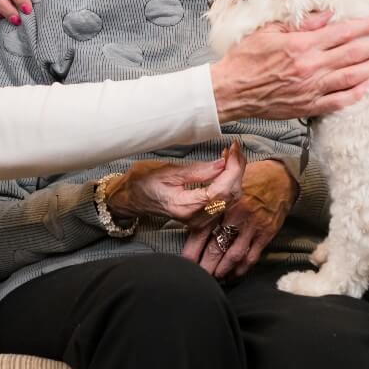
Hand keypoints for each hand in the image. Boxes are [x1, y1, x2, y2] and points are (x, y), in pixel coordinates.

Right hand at [107, 142, 246, 226]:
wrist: (132, 198)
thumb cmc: (144, 182)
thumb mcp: (169, 171)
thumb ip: (198, 171)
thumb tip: (222, 163)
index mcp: (185, 206)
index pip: (220, 189)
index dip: (232, 168)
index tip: (233, 149)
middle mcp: (195, 217)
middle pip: (229, 195)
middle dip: (237, 169)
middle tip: (234, 148)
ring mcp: (199, 220)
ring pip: (230, 199)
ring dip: (234, 176)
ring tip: (231, 155)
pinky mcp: (202, 217)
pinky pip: (223, 201)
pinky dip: (229, 183)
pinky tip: (226, 169)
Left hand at [182, 159, 297, 278]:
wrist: (280, 177)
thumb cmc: (250, 179)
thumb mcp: (226, 182)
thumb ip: (211, 198)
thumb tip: (193, 215)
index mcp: (223, 201)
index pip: (203, 229)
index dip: (193, 248)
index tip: (186, 260)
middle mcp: (236, 214)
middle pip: (217, 246)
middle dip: (206, 264)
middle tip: (198, 276)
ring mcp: (252, 225)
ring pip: (234, 254)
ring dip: (223, 269)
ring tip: (215, 277)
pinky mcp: (266, 232)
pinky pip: (252, 255)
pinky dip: (243, 268)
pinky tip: (235, 274)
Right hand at [210, 13, 368, 122]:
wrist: (230, 91)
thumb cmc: (245, 59)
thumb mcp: (269, 31)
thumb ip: (301, 23)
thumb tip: (326, 16)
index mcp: (302, 45)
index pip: (342, 33)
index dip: (364, 27)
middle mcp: (311, 66)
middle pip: (353, 54)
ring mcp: (311, 88)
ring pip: (351, 77)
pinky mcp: (307, 106)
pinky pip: (338, 101)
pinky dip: (356, 94)